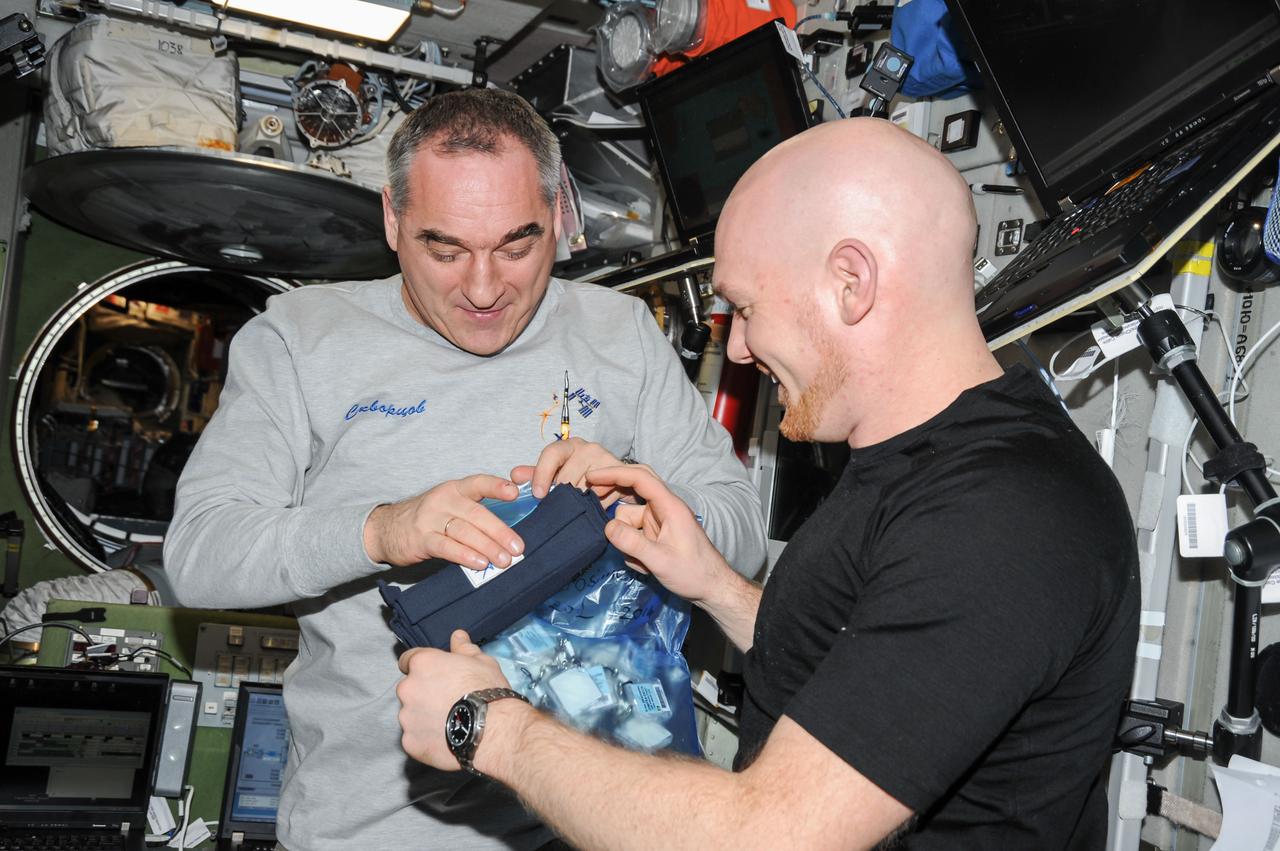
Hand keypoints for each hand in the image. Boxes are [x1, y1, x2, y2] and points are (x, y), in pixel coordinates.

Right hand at [364, 475, 522, 568]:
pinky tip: (479, 563)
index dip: (496, 486)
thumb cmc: (429, 519)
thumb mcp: (450, 506)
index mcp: (455, 489)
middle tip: (518, 547)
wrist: (387, 528)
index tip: (515, 493)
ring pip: (464, 531)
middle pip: (476, 514)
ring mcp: (430, 519)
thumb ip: (476, 514)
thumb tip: (510, 534)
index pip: (478, 483)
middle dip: (499, 531)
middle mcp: (443, 500)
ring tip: (503, 560)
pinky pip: (446, 547)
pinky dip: (464, 555)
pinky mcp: (421, 539)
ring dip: (487, 546)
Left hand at [396, 630, 510, 769]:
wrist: (492, 730)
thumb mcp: (481, 662)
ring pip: (411, 715)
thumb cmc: (487, 690)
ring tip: (449, 724)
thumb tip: (457, 635)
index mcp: (423, 664)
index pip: (408, 660)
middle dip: (423, 693)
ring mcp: (407, 718)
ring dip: (423, 717)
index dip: (421, 667)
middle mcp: (408, 688)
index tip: (434, 675)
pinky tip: (446, 740)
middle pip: (410, 689)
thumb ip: (464, 648)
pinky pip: (415, 738)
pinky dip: (426, 739)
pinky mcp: (410, 742)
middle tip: (447, 702)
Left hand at [511, 438, 653, 507]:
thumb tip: (515, 475)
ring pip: (584, 490)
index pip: (552, 453)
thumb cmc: (580, 476)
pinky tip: (594, 506)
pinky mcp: (620, 473)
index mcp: (568, 446)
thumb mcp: (557, 475)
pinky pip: (602, 496)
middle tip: (560, 508)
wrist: (616, 479)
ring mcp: (606, 459)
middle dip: (561, 497)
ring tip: (578, 507)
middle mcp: (588, 448)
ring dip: (578, 504)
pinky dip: (595, 505)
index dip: (542, 474)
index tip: (538, 495)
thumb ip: (536, 475)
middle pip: (567, 477)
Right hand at [585, 465, 733, 604]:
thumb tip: (607, 527)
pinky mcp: (656, 534)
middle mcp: (663, 508)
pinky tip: (644, 566)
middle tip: (592, 502)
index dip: (614, 473)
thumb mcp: (660, 560)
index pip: (640, 478)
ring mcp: (659, 521)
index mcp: (669, 505)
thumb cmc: (693, 572)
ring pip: (629, 518)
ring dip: (626, 537)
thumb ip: (632, 543)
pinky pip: (634, 533)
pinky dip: (632, 548)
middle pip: (633, 490)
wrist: (712, 588)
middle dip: (613, 495)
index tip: (591, 477)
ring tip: (638, 562)